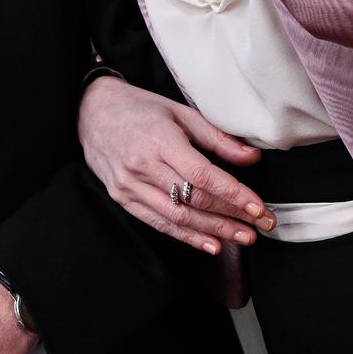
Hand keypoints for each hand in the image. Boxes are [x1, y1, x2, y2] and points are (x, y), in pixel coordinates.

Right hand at [78, 76, 272, 254]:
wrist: (92, 111)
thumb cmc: (140, 109)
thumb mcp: (181, 113)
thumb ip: (217, 138)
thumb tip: (251, 158)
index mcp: (159, 140)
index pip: (203, 175)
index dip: (233, 194)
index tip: (258, 208)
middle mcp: (142, 165)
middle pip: (193, 199)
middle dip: (231, 216)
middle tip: (260, 225)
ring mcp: (129, 185)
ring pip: (177, 216)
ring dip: (213, 231)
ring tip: (242, 237)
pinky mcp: (122, 198)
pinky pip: (158, 223)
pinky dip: (186, 236)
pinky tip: (210, 244)